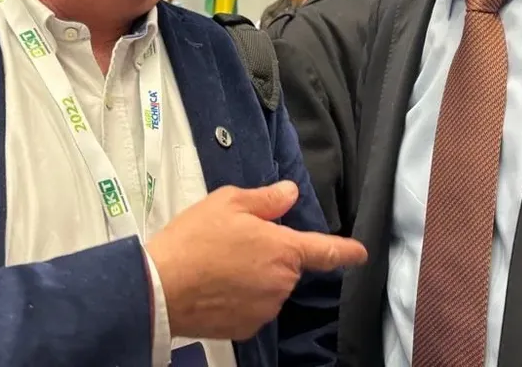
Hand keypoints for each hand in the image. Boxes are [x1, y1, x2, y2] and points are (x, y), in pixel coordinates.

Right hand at [145, 180, 366, 340]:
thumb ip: (266, 200)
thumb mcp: (228, 203)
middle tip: (233, 242)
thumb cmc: (194, 239)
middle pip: (286, 266)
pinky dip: (240, 298)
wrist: (161, 287)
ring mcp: (265, 309)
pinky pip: (252, 307)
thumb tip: (290, 193)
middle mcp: (281, 282)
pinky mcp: (246, 328)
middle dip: (269, 254)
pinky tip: (215, 287)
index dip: (346, 250)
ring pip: (268, 287)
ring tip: (218, 265)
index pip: (325, 250)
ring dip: (253, 276)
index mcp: (283, 249)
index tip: (360, 253)